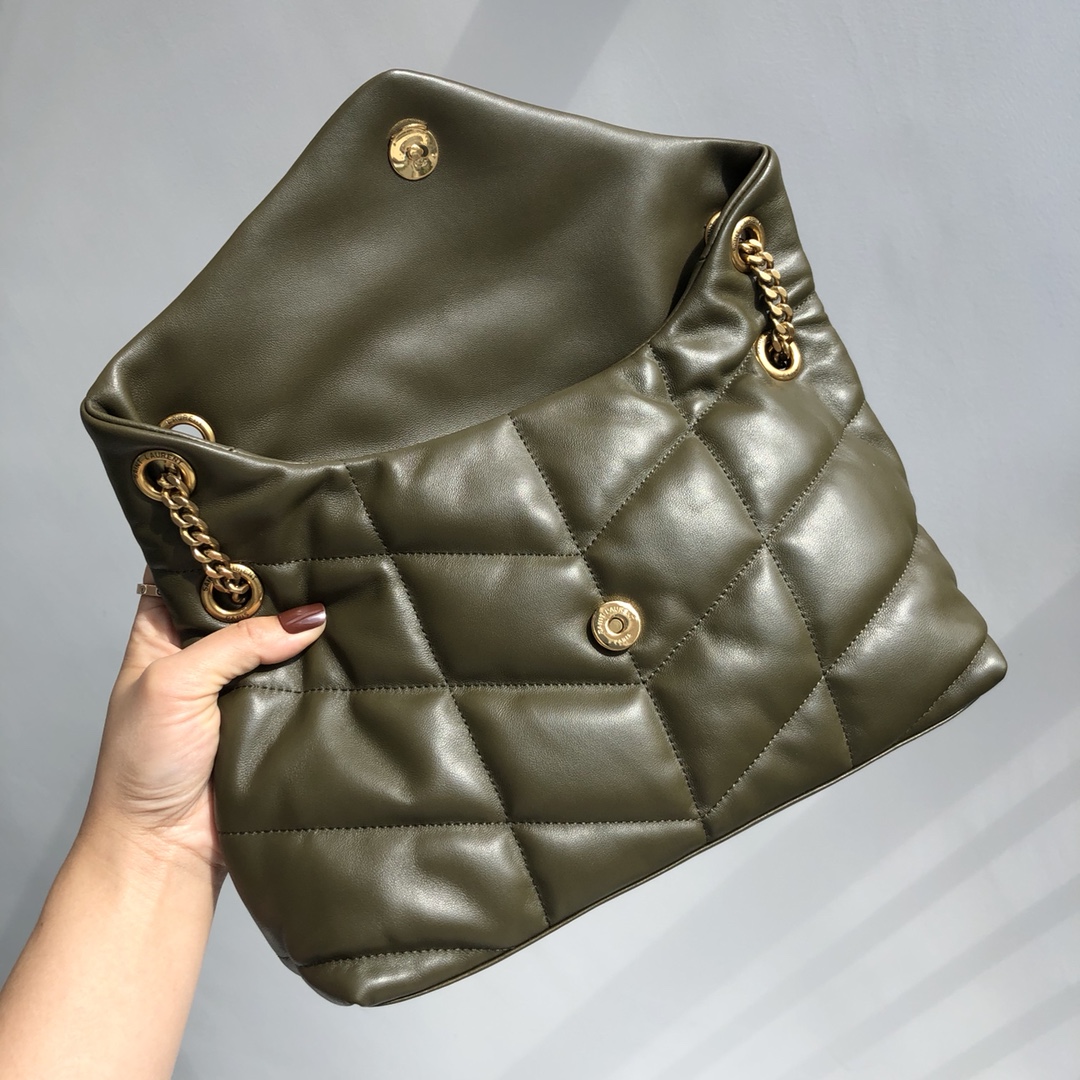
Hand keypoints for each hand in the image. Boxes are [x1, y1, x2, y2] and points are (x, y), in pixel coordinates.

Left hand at [83, 569, 326, 874]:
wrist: (166, 845)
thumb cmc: (144, 763)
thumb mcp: (175, 682)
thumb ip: (236, 642)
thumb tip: (306, 618)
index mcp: (161, 632)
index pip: (192, 573)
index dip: (222, 550)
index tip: (265, 525)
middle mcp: (201, 653)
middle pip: (245, 605)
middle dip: (278, 588)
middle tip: (320, 559)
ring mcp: (239, 685)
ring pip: (278, 642)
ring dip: (303, 631)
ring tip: (343, 595)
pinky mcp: (271, 715)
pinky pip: (301, 682)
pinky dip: (320, 669)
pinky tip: (346, 647)